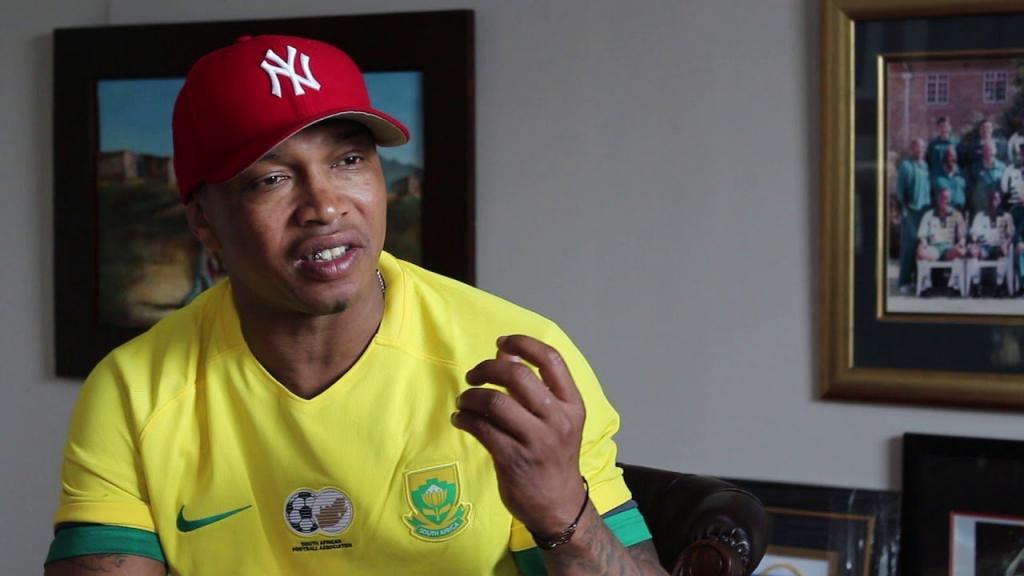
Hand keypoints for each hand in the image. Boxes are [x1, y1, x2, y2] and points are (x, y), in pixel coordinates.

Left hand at [452, 335, 586, 534]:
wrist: (559, 506)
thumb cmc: (554, 458)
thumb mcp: (557, 421)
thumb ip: (535, 388)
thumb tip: (504, 353)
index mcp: (572, 404)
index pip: (551, 359)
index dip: (523, 343)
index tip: (502, 343)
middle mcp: (557, 419)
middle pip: (518, 375)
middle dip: (487, 368)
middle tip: (473, 376)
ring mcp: (536, 441)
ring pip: (495, 401)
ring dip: (471, 396)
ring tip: (464, 401)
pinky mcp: (513, 459)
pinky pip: (481, 428)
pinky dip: (464, 418)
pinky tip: (461, 419)